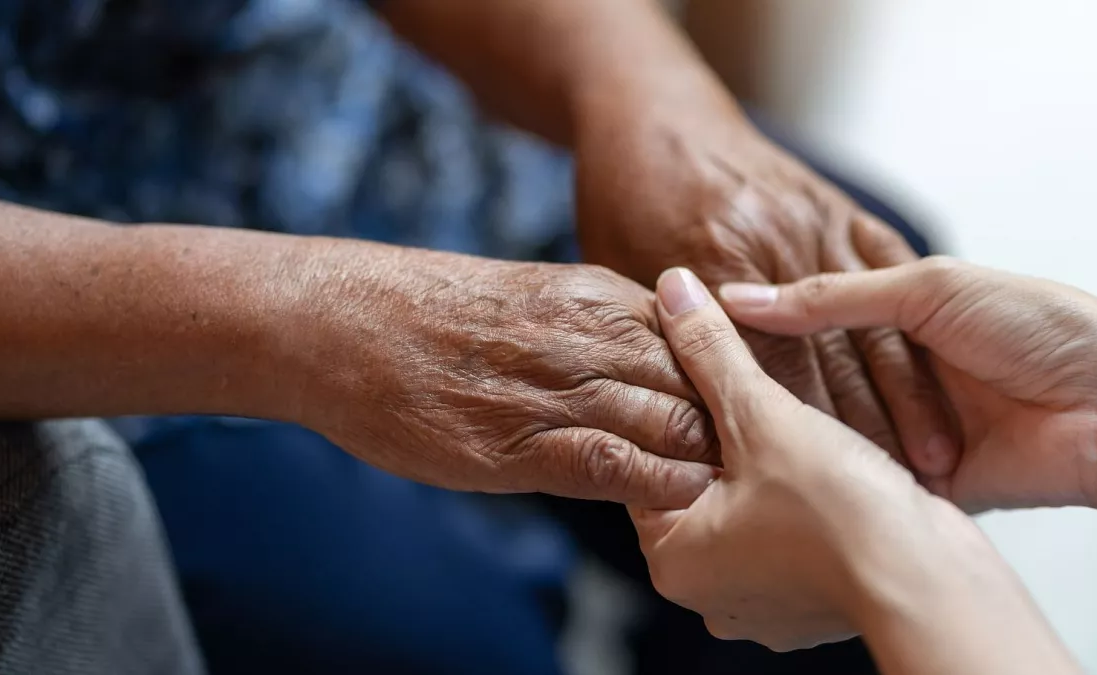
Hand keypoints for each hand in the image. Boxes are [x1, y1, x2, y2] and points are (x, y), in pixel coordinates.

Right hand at [287, 243, 718, 508]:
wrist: (343, 321)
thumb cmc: (430, 311)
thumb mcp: (532, 294)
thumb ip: (595, 324)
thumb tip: (647, 364)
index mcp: (597, 295)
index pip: (702, 340)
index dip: (731, 380)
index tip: (743, 413)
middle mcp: (590, 335)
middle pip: (702, 382)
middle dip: (732, 424)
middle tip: (753, 460)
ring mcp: (556, 387)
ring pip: (672, 421)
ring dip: (704, 459)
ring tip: (725, 489)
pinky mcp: (520, 443)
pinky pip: (616, 464)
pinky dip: (657, 485)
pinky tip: (676, 499)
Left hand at [574, 107, 955, 476]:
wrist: (654, 112)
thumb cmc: (626, 200)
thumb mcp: (622, 277)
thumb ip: (658, 341)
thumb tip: (669, 419)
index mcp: (716, 263)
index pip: (761, 372)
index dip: (795, 443)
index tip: (822, 501)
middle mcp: (770, 243)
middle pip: (820, 358)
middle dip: (859, 436)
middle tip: (896, 499)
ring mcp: (811, 224)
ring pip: (865, 327)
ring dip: (906, 400)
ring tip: (938, 466)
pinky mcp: (843, 213)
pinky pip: (891, 286)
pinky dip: (912, 338)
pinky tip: (937, 385)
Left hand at [630, 268, 961, 651]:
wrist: (932, 585)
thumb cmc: (841, 514)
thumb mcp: (762, 414)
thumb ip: (712, 351)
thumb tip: (673, 290)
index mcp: (673, 559)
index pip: (651, 465)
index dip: (677, 409)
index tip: (703, 372)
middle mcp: (709, 592)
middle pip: (702, 486)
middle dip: (729, 438)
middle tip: (751, 393)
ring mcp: (763, 604)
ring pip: (752, 508)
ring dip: (770, 465)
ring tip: (792, 424)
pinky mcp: (814, 602)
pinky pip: (794, 533)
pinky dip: (806, 499)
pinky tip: (827, 466)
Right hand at [719, 255, 1096, 512]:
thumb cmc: (1043, 328)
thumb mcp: (930, 289)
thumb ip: (833, 297)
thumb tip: (745, 299)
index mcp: (903, 310)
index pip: (811, 314)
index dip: (761, 321)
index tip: (705, 325)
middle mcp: (899, 368)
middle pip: (815, 375)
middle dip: (768, 380)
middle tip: (702, 386)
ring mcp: (906, 425)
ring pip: (831, 427)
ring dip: (797, 426)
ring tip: (728, 428)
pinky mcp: (919, 479)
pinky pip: (861, 474)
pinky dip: (832, 470)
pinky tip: (783, 463)